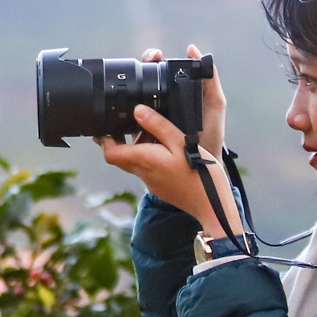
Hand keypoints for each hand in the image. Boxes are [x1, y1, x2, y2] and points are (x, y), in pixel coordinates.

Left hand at [95, 46, 242, 240]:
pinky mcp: (160, 186)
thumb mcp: (181, 142)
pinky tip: (165, 148)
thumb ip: (158, 126)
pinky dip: (149, 156)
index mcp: (144, 160)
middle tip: (125, 124)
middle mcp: (143, 173)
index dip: (104, 140)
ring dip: (137, 147)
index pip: (110, 153)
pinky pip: (147, 169)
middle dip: (118, 140)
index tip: (106, 127)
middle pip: (120, 157)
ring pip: (134, 162)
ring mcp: (151, 182)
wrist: (212, 206)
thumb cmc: (199, 174)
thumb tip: (137, 110)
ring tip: (152, 132)